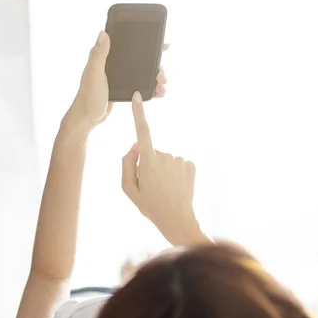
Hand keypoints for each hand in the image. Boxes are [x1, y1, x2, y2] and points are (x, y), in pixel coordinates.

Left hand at [66, 32, 169, 129]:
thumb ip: (99, 54)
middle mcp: (114, 64)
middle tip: (162, 76)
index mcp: (106, 57)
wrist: (87, 117)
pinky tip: (157, 92)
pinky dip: (150, 87)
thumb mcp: (94, 74)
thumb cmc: (88, 96)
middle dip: (156, 66)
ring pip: (143, 72)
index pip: (129, 44)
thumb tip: (103, 33)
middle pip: (141, 59)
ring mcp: (119, 76)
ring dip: (155, 77)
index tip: (163, 45)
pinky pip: (140, 83)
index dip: (146, 42)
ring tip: (162, 87)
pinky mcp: (122, 87)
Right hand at [121, 92, 208, 246]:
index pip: (142, 132)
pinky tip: (176, 186)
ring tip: (164, 189)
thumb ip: (127, 164)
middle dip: (149, 164)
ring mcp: (180, 160)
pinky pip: (178, 164)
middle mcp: (165, 156)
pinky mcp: (191, 165)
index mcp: (148, 162)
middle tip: (152, 186)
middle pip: (152, 153)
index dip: (138, 113)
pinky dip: (175, 173)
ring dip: (163, 170)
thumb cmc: (151, 206)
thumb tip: (135, 146)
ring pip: (165, 159)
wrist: (177, 220)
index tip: (137, 97)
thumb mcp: (129, 188)